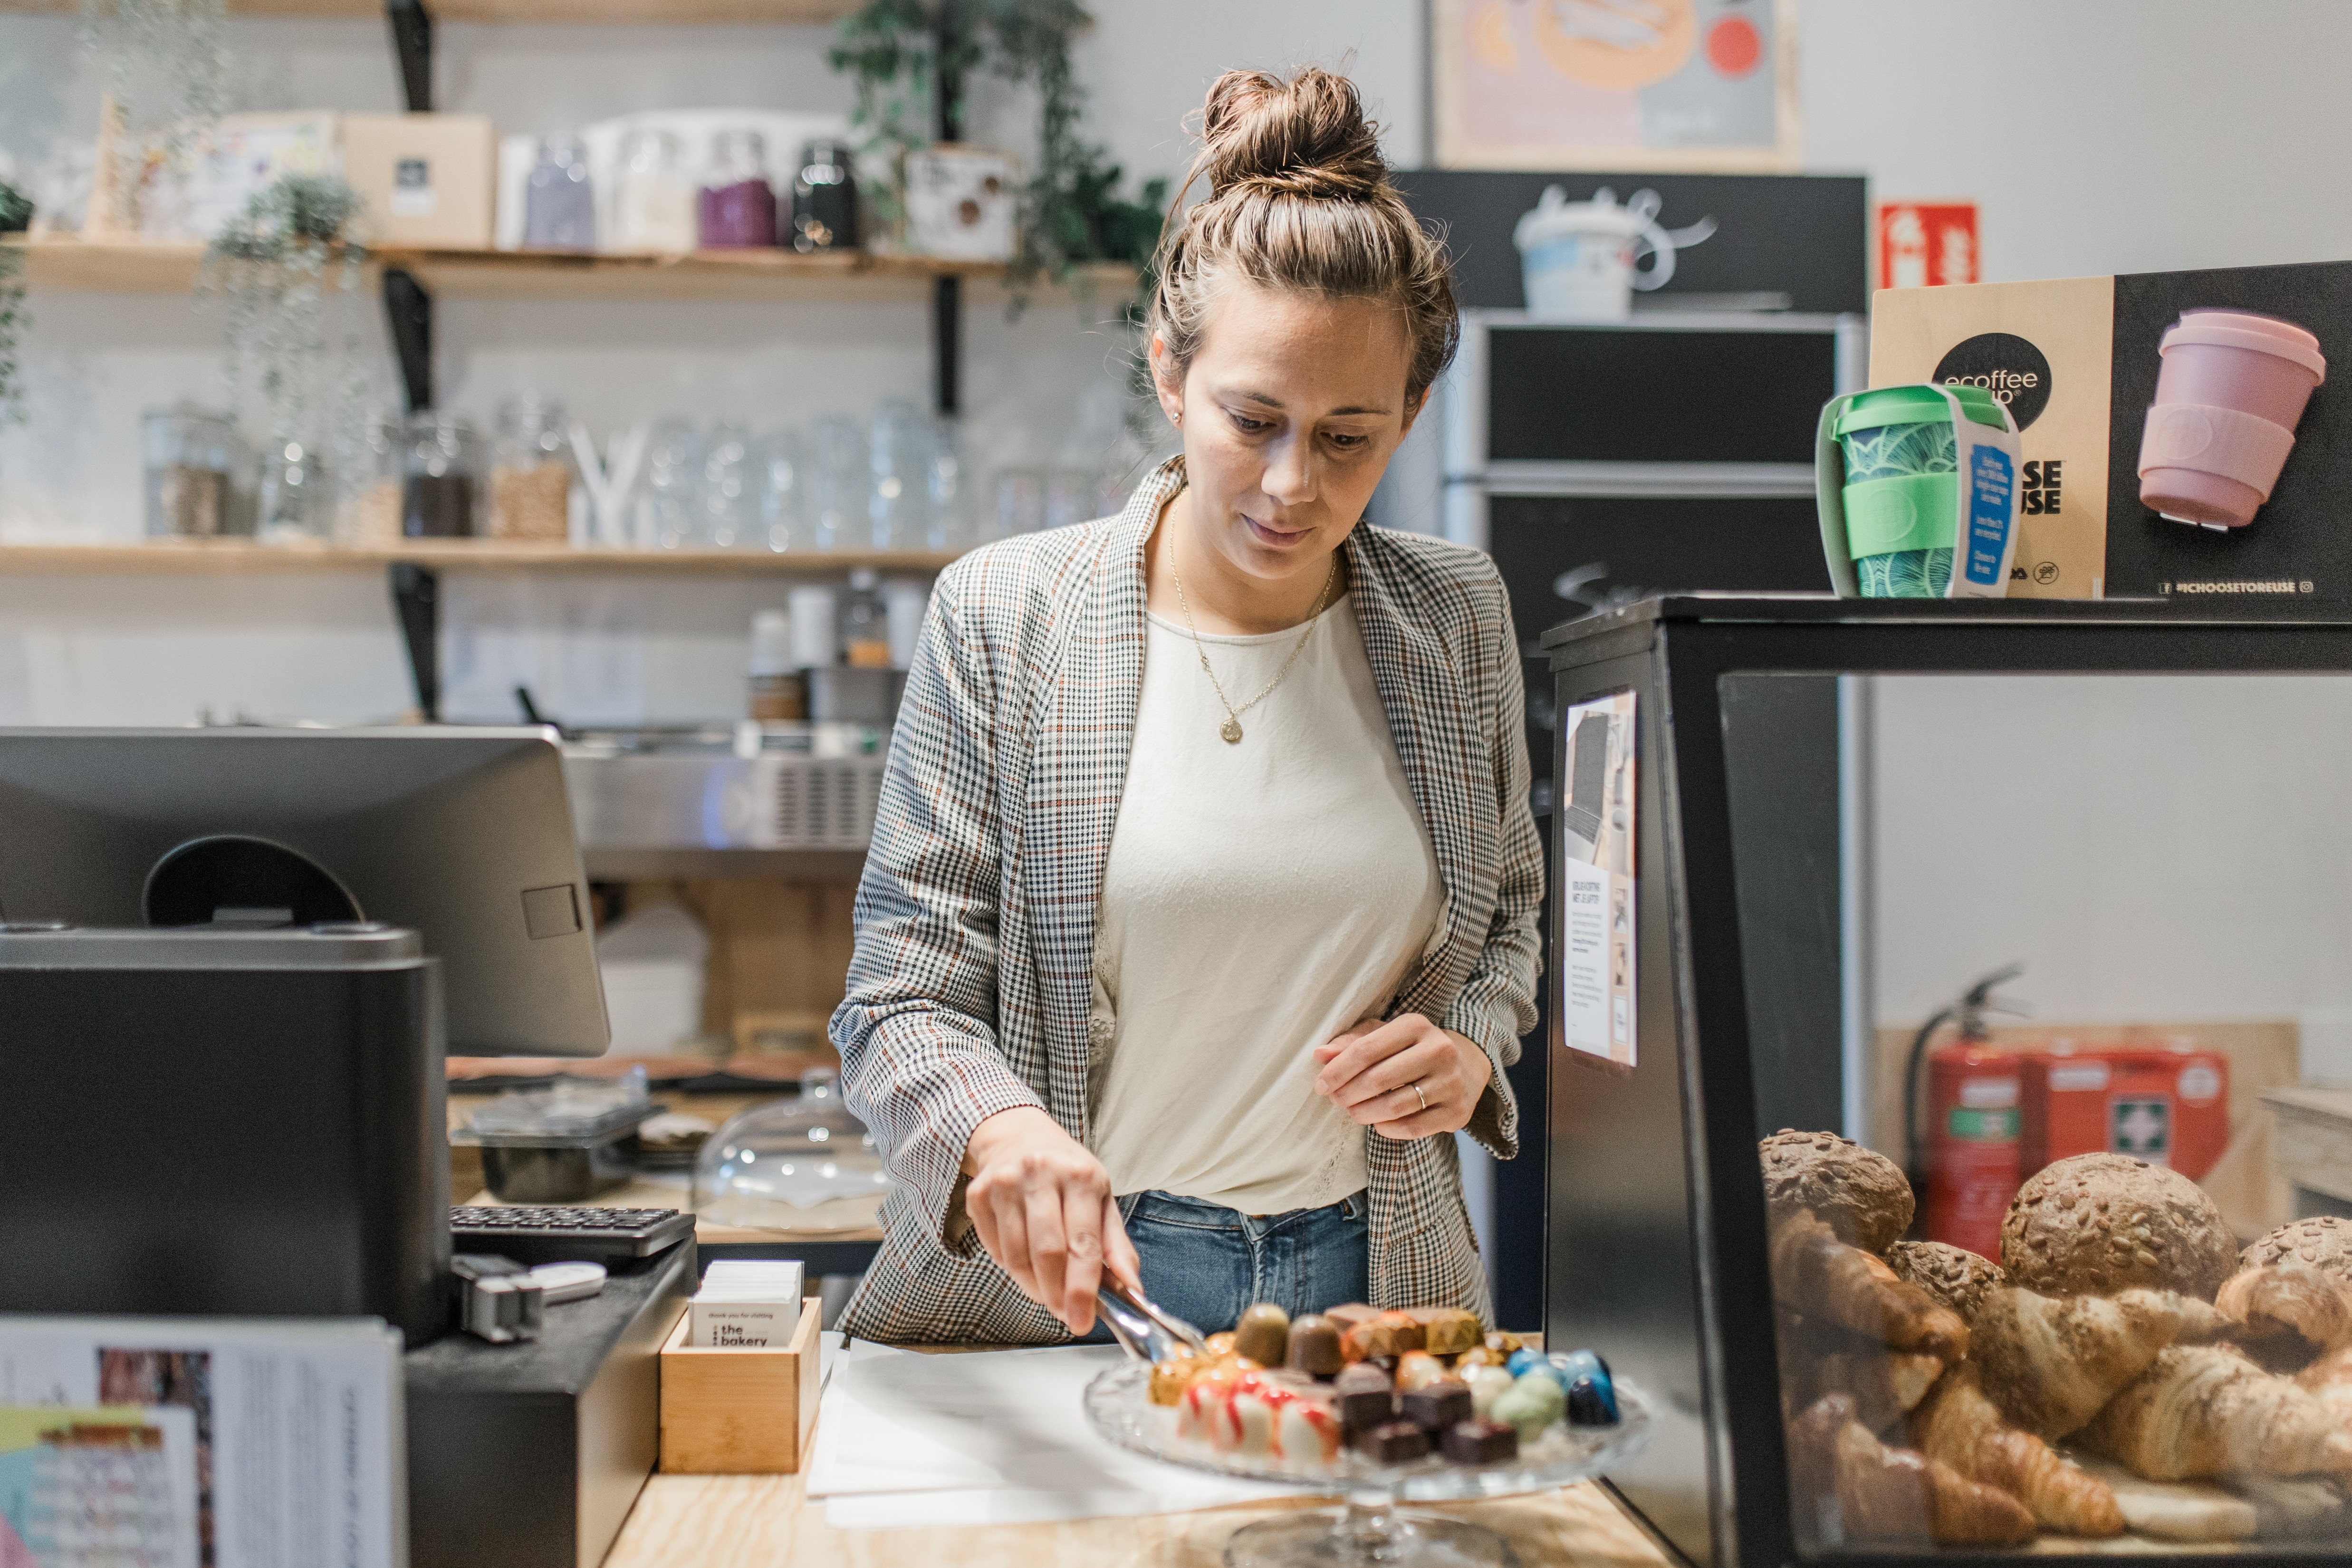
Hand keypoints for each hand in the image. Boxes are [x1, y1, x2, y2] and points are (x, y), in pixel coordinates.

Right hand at [960, 1106, 1139, 1334]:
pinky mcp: (978, 1195)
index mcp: (1081, 1175)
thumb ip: (1117, 1245)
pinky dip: (1013, 1270)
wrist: (1018, 1136)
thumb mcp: (1101, 1198)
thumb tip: (1132, 1289)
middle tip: (1067, 1316)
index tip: (1084, 1320)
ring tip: (1049, 1295)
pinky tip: (1027, 1266)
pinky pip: (995, 1250)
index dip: (1083, 1289)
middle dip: (1058, 1295)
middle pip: (1047, 1253)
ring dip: (1035, 1288)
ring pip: (1016, 1257)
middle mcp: (1041, 1173)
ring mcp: (1004, 1183)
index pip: (1083, 1243)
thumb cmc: (1066, 1172)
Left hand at [1312, 1013, 1491, 1139]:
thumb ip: (1351, 1043)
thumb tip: (1320, 1055)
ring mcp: (1452, 1082)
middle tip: (1336, 1099)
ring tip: (1353, 1111)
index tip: (1321, 1084)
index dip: (1338, 1071)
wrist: (1466, 1066)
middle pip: (1377, 1080)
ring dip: (1363, 1113)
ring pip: (1394, 1107)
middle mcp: (1439, 1051)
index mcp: (1417, 1025)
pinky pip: (1412, 1128)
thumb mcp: (1384, 1035)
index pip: (1366, 1050)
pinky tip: (1377, 1122)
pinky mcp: (1457, 1111)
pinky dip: (1387, 1128)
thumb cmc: (1411, 1049)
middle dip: (1347, 1094)